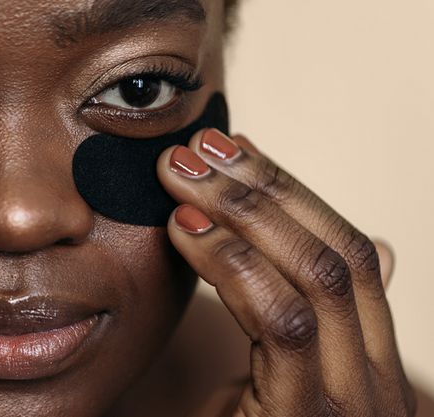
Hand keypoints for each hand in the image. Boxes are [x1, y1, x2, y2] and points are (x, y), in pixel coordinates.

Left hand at [158, 129, 412, 415]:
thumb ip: (306, 332)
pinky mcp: (308, 416)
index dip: (293, 195)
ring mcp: (353, 407)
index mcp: (373, 373)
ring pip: (319, 276)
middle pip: (342, 255)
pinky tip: (183, 229)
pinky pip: (282, 321)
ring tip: (178, 175)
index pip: (353, 258)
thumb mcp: (276, 391)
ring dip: (243, 212)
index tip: (230, 151)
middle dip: (265, 190)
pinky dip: (231, 263)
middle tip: (196, 148)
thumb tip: (378, 249)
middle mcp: (377, 391)